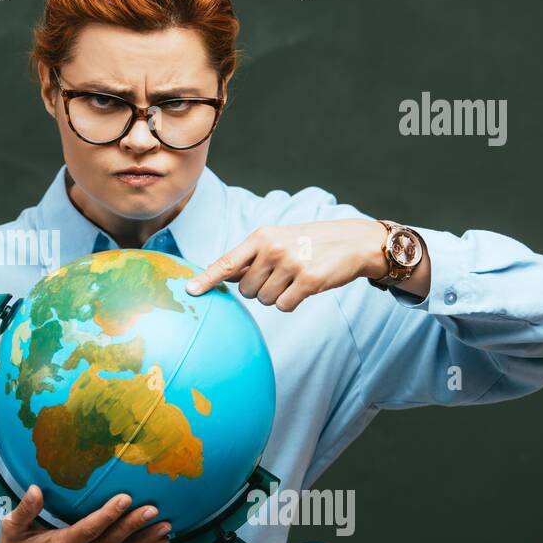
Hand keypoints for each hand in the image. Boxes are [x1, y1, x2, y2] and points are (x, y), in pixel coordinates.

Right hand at [0, 486, 171, 542]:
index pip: (89, 529)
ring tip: (166, 527)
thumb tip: (36, 489)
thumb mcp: (12, 528)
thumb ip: (25, 509)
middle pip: (112, 542)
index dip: (108, 514)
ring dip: (145, 542)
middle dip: (134, 525)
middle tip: (154, 510)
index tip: (125, 498)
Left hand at [184, 218, 389, 311]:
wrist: (351, 241)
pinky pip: (283, 306)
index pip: (227, 262)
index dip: (207, 279)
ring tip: (294, 278)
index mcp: (261, 237)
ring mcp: (291, 264)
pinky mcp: (308, 281)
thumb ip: (248, 257)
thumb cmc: (308, 242)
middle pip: (246, 290)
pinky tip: (303, 288)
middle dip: (259, 289)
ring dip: (277, 296)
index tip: (190, 291)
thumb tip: (219, 274)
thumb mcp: (276, 239)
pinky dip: (291, 303)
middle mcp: (273, 249)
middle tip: (280, 275)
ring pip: (264, 300)